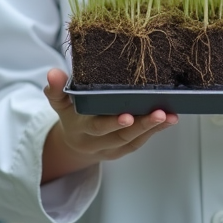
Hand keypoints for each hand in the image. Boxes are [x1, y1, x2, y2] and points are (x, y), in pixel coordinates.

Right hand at [41, 68, 177, 182]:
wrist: (74, 144)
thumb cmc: (71, 115)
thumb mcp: (59, 102)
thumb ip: (56, 89)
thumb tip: (52, 72)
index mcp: (81, 129)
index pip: (96, 127)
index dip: (112, 122)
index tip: (127, 115)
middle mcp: (97, 142)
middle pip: (121, 136)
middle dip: (141, 125)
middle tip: (159, 113)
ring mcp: (112, 148)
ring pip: (134, 140)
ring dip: (153, 128)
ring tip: (170, 115)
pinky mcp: (124, 149)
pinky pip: (141, 141)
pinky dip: (156, 131)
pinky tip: (170, 119)